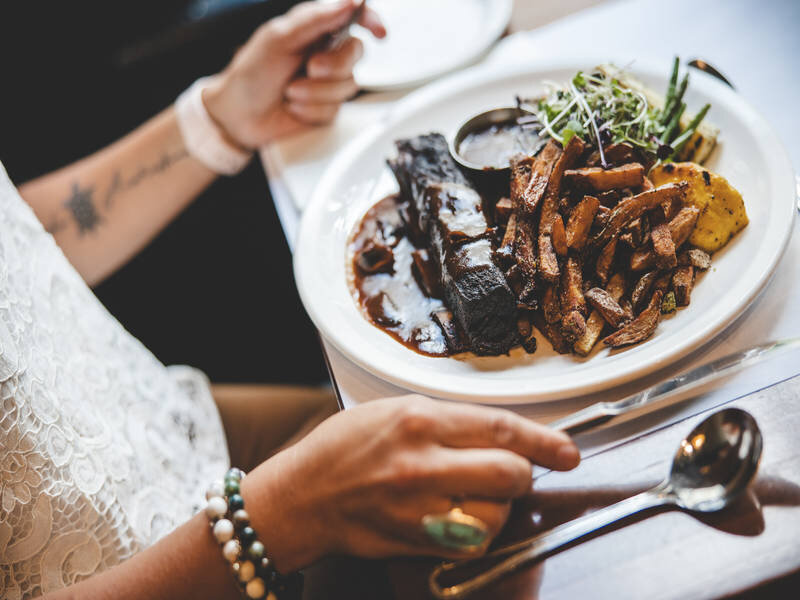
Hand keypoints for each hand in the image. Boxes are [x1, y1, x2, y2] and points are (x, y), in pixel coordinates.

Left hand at [203, 0, 384, 146]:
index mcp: (315, 29)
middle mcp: (325, 54)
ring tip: (290, 91)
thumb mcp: (279, 38)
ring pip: (347, 86)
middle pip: (355, 55)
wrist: (238, 115)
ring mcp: (327, 83)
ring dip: (315, 92)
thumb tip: (349, 1)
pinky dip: (310, 110)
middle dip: (333, 66)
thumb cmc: (251, 73)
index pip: (353, 18)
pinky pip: (334, 110)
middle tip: (309, 68)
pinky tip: (293, 106)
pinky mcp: (325, 108)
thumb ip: (315, 19)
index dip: (371, 20)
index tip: (378, 31)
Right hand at [241, 395, 579, 571]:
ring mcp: (420, 507)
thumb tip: (503, 432)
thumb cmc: (343, 448)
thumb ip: (450, 421)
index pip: (501, 428)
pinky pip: (472, 542)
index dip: (544, 440)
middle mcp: (423, 463)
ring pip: (497, 514)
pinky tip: (459, 514)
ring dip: (500, 505)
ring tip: (474, 494)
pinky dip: (478, 530)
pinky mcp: (417, 540)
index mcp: (419, 419)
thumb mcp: (394, 411)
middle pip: (510, 473)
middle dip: (523, 473)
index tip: (566, 450)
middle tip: (513, 471)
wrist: (302, 495)